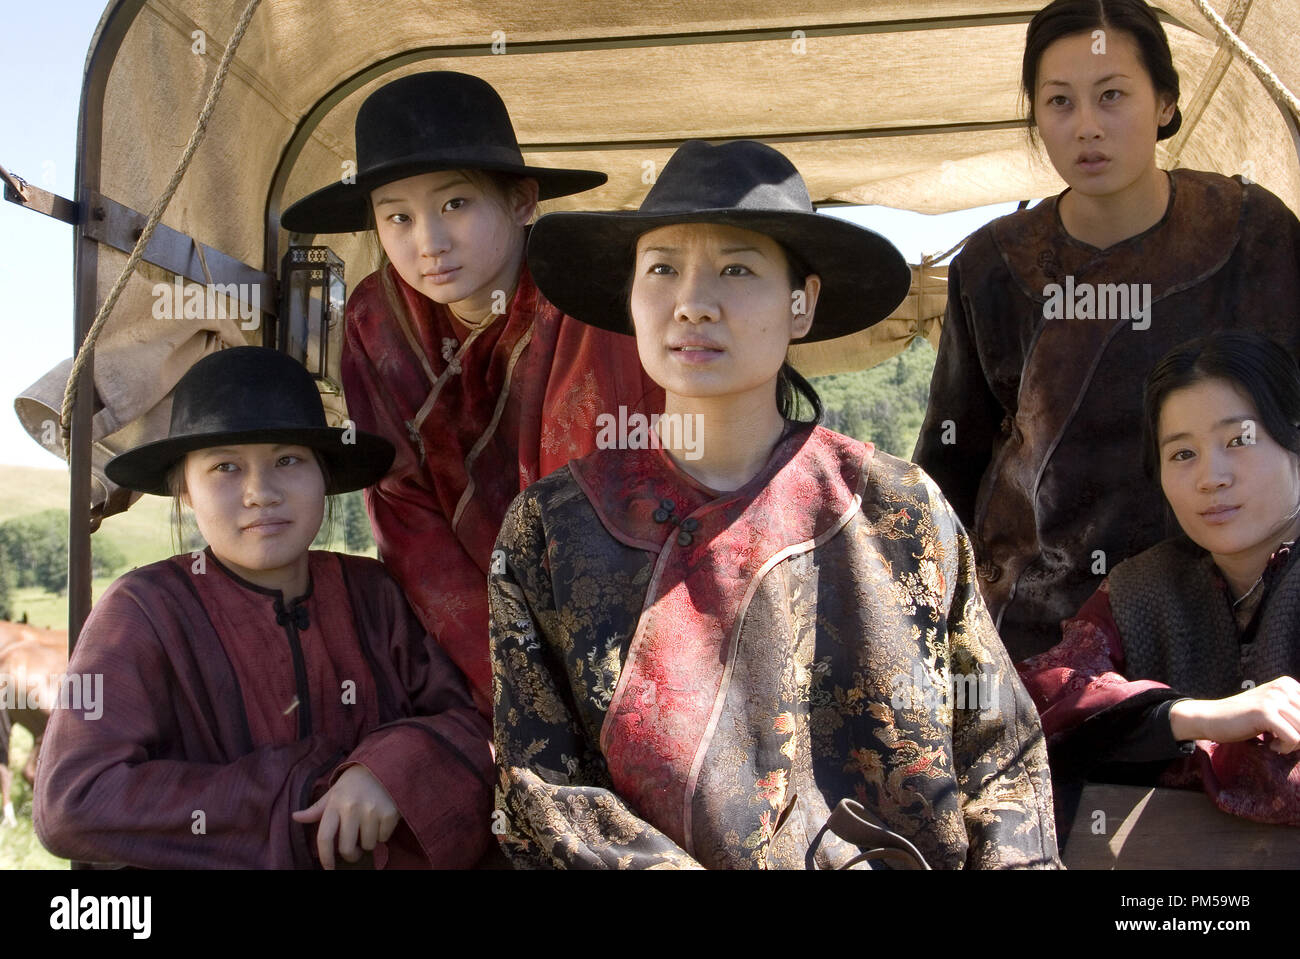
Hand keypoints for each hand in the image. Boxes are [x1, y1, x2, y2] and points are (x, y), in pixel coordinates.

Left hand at [292, 764, 399, 869]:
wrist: (384, 763)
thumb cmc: (355, 782)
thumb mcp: (334, 792)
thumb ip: (317, 809)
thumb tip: (295, 817)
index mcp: (335, 803)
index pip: (325, 838)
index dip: (325, 858)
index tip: (329, 868)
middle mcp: (352, 807)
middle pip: (347, 849)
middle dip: (352, 854)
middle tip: (355, 849)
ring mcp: (372, 810)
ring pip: (368, 845)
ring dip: (369, 840)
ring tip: (370, 825)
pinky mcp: (390, 812)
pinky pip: (384, 838)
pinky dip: (383, 833)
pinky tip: (381, 818)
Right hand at [1169, 676, 1299, 752]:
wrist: (1211, 718)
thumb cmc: (1243, 718)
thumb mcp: (1272, 708)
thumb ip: (1294, 713)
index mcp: (1287, 684)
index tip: (1288, 732)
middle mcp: (1283, 688)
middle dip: (1299, 737)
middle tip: (1283, 741)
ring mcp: (1273, 699)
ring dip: (1293, 744)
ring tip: (1276, 743)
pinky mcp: (1264, 713)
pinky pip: (1293, 739)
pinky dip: (1284, 748)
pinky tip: (1271, 745)